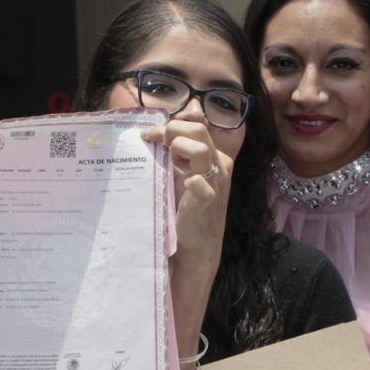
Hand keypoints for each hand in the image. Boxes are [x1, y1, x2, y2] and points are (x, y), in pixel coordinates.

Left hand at [142, 119, 232, 270]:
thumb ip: (175, 156)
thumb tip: (152, 135)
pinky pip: (202, 185)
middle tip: (152, 140)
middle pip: (199, 130)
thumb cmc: (184, 209)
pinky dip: (192, 182)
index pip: (196, 128)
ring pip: (201, 150)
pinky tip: (183, 184)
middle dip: (171, 130)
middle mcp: (219, 166)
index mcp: (214, 157)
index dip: (172, 125)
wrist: (195, 245)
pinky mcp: (208, 201)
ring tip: (163, 155)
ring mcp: (216, 182)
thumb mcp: (181, 175)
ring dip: (178, 147)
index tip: (150, 134)